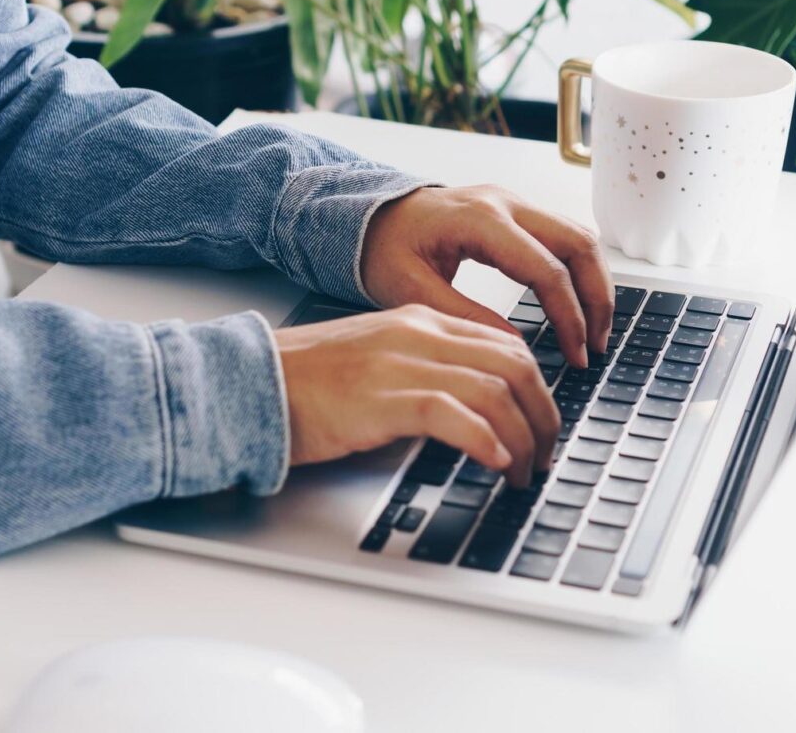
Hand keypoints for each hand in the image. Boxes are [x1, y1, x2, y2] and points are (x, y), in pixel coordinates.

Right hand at [275, 305, 559, 485]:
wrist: (249, 382)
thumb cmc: (306, 384)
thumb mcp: (377, 363)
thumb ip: (424, 373)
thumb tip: (472, 411)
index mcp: (420, 322)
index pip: (506, 346)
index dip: (538, 390)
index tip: (542, 425)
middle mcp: (418, 335)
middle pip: (515, 366)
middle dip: (543, 416)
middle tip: (546, 455)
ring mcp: (400, 364)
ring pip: (495, 391)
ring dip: (522, 439)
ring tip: (525, 472)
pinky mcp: (382, 399)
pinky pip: (455, 415)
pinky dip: (486, 441)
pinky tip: (495, 464)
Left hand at [361, 185, 614, 367]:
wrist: (367, 218)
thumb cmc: (381, 250)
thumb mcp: (411, 291)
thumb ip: (463, 316)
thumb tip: (516, 348)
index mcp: (479, 220)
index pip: (546, 269)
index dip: (569, 316)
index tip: (576, 355)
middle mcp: (505, 203)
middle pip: (579, 244)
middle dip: (597, 298)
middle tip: (597, 346)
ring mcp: (514, 203)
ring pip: (580, 237)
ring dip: (595, 284)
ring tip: (594, 332)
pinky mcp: (515, 213)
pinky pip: (563, 238)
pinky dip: (578, 272)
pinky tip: (577, 307)